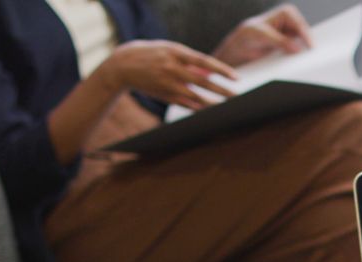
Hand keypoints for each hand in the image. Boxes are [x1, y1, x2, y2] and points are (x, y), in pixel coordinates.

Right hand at [99, 40, 236, 109]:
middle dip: (222, 91)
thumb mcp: (171, 52)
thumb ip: (190, 63)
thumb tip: (211, 74)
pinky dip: (196, 107)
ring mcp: (167, 83)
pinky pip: (184, 103)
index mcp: (176, 52)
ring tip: (225, 106)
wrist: (124, 65)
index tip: (236, 78)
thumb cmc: (154, 54)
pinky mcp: (163, 94)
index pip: (205, 62)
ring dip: (212, 103)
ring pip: (195, 96)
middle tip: (237, 97)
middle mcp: (172, 68)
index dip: (222, 70)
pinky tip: (207, 109)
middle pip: (203, 82)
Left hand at [213, 4, 313, 66]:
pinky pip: (299, 52)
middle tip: (314, 56)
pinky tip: (301, 64)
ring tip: (309, 62)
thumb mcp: (262, 36)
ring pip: (304, 44)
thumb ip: (280, 41)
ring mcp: (292, 35)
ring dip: (305, 53)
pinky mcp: (291, 47)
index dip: (306, 36)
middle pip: (305, 34)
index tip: (311, 47)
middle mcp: (292, 22)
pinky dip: (300, 58)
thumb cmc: (248, 36)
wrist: (241, 48)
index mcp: (286, 13)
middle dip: (308, 44)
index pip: (300, 25)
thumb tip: (296, 48)